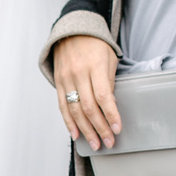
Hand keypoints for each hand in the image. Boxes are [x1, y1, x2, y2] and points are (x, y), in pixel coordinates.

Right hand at [53, 34, 121, 150]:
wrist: (72, 31)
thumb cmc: (95, 45)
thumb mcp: (109, 59)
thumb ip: (109, 83)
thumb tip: (110, 108)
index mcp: (94, 66)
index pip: (103, 96)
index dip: (111, 115)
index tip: (117, 129)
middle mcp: (78, 73)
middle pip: (89, 107)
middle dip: (100, 128)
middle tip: (108, 142)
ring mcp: (66, 78)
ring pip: (75, 110)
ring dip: (86, 130)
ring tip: (94, 143)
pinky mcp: (58, 82)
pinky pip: (63, 106)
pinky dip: (69, 122)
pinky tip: (76, 134)